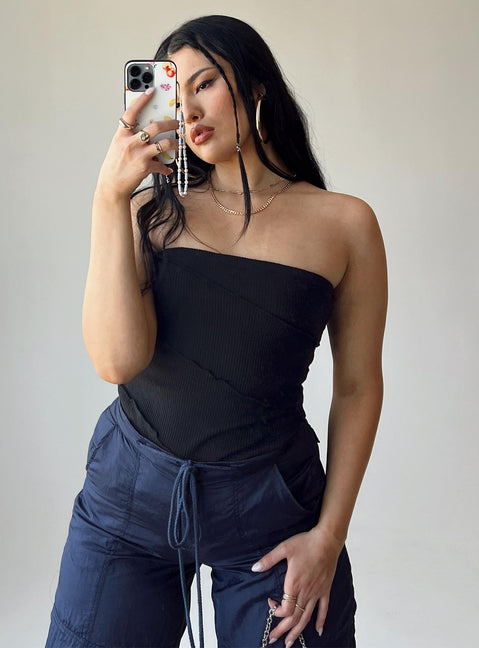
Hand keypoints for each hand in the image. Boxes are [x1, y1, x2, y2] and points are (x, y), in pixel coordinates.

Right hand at [96, 88, 178, 199]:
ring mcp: (139, 155)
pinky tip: (168, 169)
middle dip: (171, 124)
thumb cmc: (115, 166)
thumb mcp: (118, 147)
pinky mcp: (145, 167)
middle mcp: (130, 143)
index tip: (151, 90)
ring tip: (178, 145)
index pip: (132, 112)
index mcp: (122, 135)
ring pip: (164, 144)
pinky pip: (162, 165)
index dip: (141, 99)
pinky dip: (166, 168)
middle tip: (177, 123)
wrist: (112, 186)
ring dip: (175, 144)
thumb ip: (131, 137)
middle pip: (155, 127)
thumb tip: (148, 132)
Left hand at [252, 527, 343, 645]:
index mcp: (294, 584)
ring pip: (307, 617)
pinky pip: (323, 609)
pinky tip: (318, 631)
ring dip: (298, 631)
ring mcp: (317, 592)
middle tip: (273, 639)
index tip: (270, 605)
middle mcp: (306, 592)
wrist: (327, 540)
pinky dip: (320, 621)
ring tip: (290, 642)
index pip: (285, 609)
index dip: (276, 611)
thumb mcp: (284, 548)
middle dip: (283, 630)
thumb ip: (269, 559)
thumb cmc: (306, 543)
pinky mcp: (325, 589)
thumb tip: (254, 568)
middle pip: (294, 618)